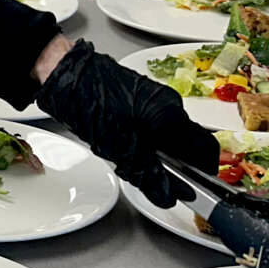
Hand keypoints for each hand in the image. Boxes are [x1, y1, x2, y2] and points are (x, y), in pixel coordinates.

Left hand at [35, 39, 219, 206]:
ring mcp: (154, 97)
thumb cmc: (89, 102)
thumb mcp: (121, 149)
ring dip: (155, 152)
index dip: (202, 173)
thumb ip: (149, 175)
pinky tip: (119, 142)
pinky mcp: (138, 94)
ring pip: (167, 134)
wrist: (62, 72)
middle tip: (150, 175)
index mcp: (172, 116)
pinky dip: (143, 138)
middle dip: (173, 164)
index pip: (206, 150)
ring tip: (127, 158)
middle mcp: (169, 104)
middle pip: (187, 143)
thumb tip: (169, 195)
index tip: (191, 187)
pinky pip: (152, 122)